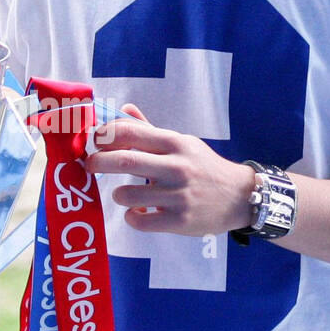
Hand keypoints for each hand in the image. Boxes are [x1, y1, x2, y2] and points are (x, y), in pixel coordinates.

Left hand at [87, 104, 255, 235]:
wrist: (239, 197)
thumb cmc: (203, 167)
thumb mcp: (181, 143)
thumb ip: (149, 129)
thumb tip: (123, 109)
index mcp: (174, 143)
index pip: (130, 132)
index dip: (105, 135)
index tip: (95, 140)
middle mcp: (176, 166)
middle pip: (124, 160)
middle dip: (98, 161)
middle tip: (90, 165)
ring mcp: (178, 195)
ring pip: (127, 194)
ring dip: (118, 194)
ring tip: (125, 194)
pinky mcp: (179, 221)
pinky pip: (140, 220)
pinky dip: (132, 217)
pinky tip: (139, 212)